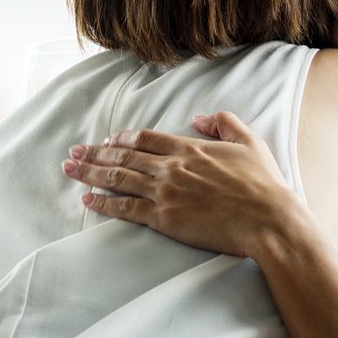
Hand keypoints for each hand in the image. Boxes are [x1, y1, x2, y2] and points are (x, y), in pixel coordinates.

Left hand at [61, 112, 324, 260]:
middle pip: (123, 157)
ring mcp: (165, 192)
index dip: (123, 139)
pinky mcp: (163, 218)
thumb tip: (200, 117)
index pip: (146, 138)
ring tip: (70, 169)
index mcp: (189, 148)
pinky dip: (104, 203)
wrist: (267, 219)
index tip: (108, 141)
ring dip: (90, 173)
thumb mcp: (249, 142)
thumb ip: (224, 123)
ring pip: (118, 179)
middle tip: (74, 152)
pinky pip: (125, 208)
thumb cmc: (264, 184)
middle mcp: (171, 167)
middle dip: (95, 154)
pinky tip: (88, 201)